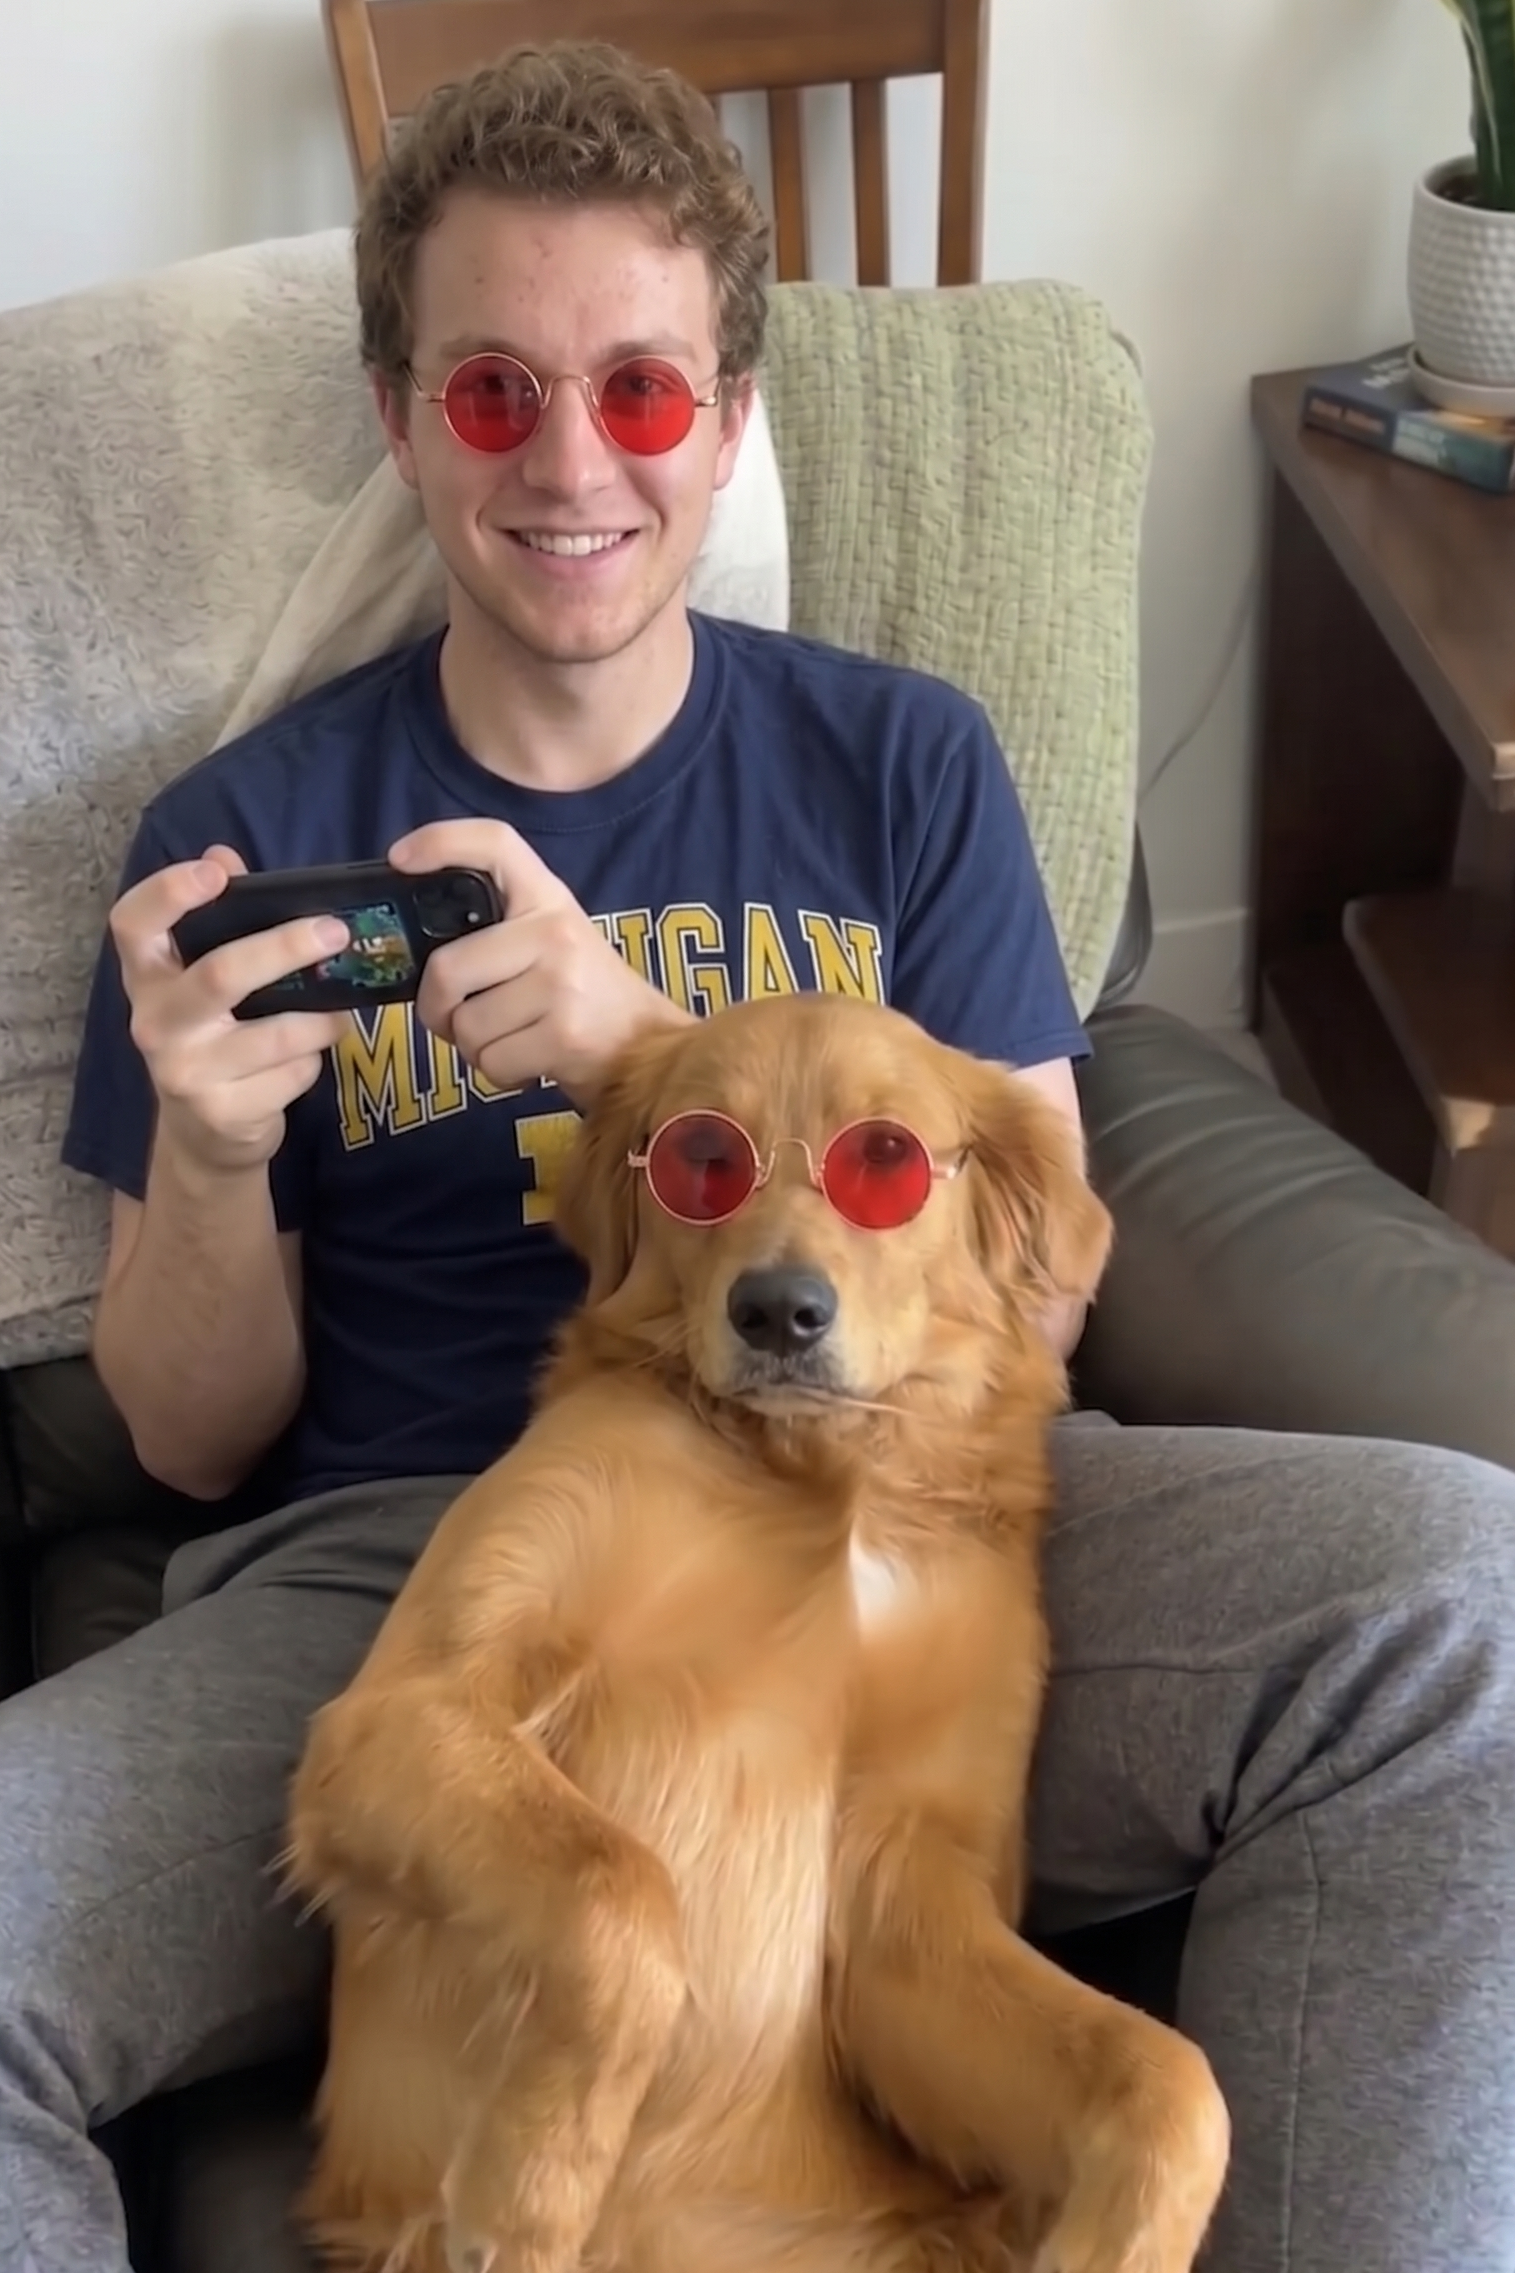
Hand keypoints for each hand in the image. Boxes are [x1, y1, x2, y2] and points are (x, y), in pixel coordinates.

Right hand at [111, 844, 350, 1175]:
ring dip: (322, 1020)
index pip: (132, 924)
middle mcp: (155, 1023)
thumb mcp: (204, 980)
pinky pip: (292, 1075)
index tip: (214, 872)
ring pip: (276, 1033)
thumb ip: (220, 920)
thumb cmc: (212, 1038)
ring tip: (340, 1011)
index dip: (167, 892)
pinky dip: (313, 1063)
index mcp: (147, 977)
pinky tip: (309, 1059)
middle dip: (286, 948)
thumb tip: (225, 855)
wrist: (205, 1135)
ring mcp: (185, 1072)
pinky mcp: (223, 1113)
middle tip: (336, 931)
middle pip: (221, 975)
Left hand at [390, 821, 688, 1104]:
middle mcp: (554, 931)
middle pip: (447, 969)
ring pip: (466, 1026)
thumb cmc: (584, 997)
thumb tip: (414, 955)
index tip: (401, 860)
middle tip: (456, 1020)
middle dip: (437, 1010)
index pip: (495, 843)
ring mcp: (561, 982)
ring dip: (474, 1049)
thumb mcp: (550, 944)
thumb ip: (496, 935)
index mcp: (548, 898)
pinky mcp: (564, 1034)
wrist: (650, 1048)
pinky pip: (491, 1062)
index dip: (442, 841)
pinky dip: (499, 1074)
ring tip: (512, 1040)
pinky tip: (528, 1063)